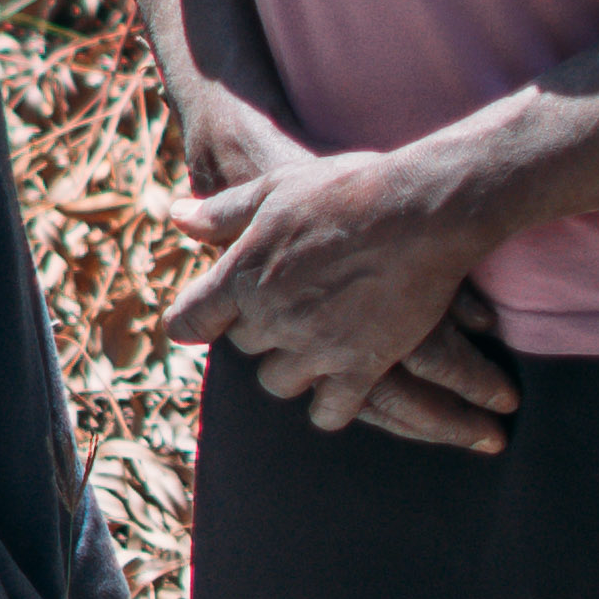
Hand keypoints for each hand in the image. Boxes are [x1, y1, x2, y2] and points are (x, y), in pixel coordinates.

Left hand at [159, 143, 524, 454]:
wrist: (422, 211)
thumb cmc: (348, 190)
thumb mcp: (275, 187)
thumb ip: (223, 211)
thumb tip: (177, 215)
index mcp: (241, 275)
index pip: (190, 320)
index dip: (194, 322)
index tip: (206, 321)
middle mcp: (271, 318)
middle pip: (243, 346)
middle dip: (260, 331)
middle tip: (289, 310)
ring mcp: (315, 347)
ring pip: (278, 383)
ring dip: (291, 368)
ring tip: (314, 345)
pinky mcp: (361, 367)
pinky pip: (329, 411)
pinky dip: (331, 405)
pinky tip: (342, 385)